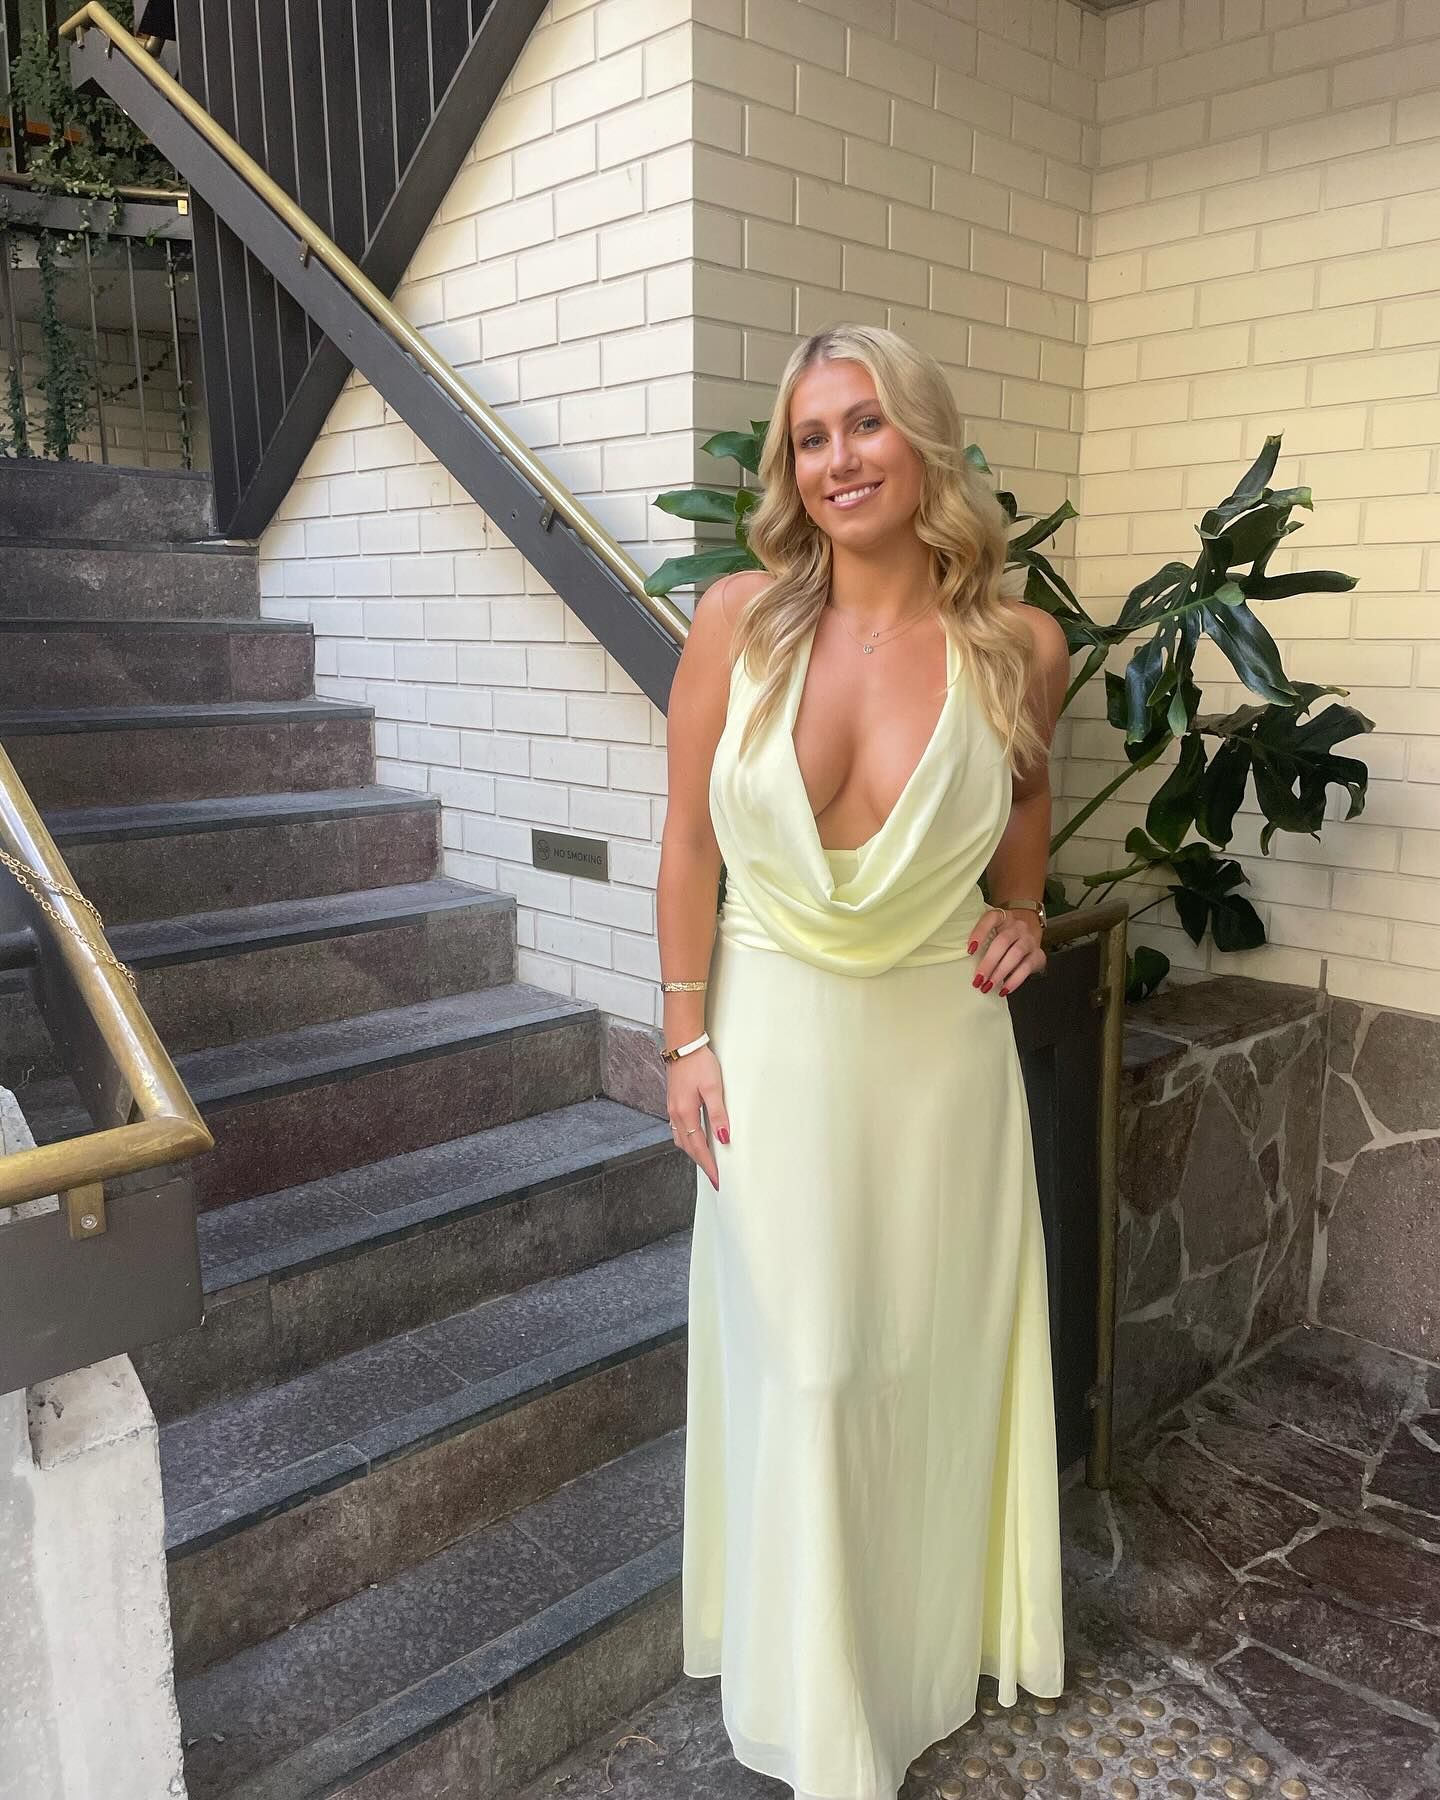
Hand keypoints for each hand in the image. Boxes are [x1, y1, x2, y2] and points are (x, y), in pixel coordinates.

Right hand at [667, 1045, 728, 1190]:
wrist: (683, 1045)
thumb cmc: (698, 1063)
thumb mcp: (713, 1088)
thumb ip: (718, 1114)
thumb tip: (723, 1137)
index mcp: (685, 1113)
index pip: (698, 1147)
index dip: (708, 1165)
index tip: (717, 1179)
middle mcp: (676, 1114)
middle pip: (688, 1147)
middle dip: (701, 1163)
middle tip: (714, 1176)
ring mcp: (673, 1108)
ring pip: (682, 1139)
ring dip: (693, 1152)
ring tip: (706, 1161)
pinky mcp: (674, 1102)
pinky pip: (679, 1129)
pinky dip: (688, 1139)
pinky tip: (695, 1138)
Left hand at [968, 907, 1045, 997]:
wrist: (1029, 930)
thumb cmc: (1004, 934)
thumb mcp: (993, 930)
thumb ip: (982, 939)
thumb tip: (963, 960)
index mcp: (1003, 916)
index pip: (990, 919)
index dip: (979, 933)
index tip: (970, 950)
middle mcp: (1018, 926)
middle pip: (1003, 941)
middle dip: (989, 962)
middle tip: (978, 978)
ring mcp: (1029, 939)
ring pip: (1016, 954)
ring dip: (1000, 972)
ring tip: (988, 985)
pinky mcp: (1038, 954)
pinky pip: (1027, 967)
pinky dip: (1014, 980)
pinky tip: (1004, 989)